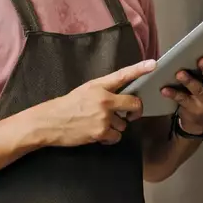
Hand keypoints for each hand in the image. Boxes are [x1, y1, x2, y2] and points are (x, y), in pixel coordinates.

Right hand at [25, 60, 152, 147]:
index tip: (153, 64)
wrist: (49, 122)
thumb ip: (105, 90)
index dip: (140, 69)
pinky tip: (98, 134)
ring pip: (124, 124)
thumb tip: (122, 94)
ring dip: (116, 126)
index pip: (123, 75)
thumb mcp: (85, 90)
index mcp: (99, 86)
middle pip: (133, 104)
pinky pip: (116, 137)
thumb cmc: (67, 106)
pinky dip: (110, 138)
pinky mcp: (100, 132)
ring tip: (99, 123)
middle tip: (131, 114)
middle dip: (135, 111)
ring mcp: (103, 117)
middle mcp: (104, 100)